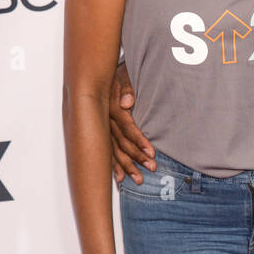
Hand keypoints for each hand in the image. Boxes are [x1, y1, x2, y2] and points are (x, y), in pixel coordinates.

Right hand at [110, 61, 154, 182]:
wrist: (102, 74)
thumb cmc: (119, 74)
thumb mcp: (125, 76)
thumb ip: (127, 88)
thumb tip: (127, 103)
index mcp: (112, 107)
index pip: (127, 128)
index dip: (139, 141)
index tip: (152, 153)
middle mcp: (106, 120)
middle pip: (121, 143)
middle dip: (136, 158)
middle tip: (151, 169)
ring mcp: (102, 128)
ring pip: (114, 151)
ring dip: (127, 166)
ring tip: (139, 180)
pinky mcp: (102, 132)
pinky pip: (107, 151)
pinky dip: (113, 165)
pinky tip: (120, 178)